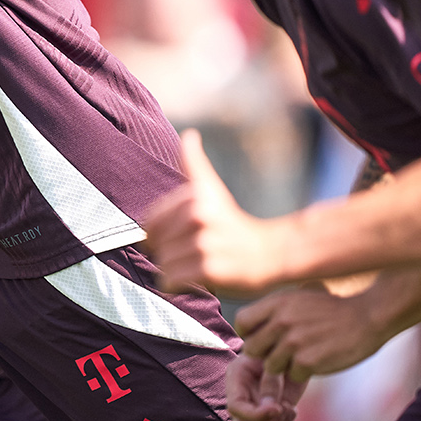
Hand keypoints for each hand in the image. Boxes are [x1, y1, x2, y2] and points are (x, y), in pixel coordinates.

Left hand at [145, 130, 286, 295]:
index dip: (159, 235)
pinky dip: (179, 286)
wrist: (271, 254)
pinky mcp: (210, 270)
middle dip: (170, 254)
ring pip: (163, 265)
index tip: (181, 237)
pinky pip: (171, 282)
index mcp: (194, 196)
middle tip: (197, 253)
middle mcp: (198, 215)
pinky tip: (199, 280)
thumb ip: (194, 162)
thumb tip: (189, 134)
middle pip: (156, 245)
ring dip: (176, 272)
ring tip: (200, 265)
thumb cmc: (233, 223)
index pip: (150, 223)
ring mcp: (205, 243)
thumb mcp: (212, 189)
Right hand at [224, 352, 305, 420]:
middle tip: (287, 409)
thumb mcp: (275, 357)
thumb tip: (271, 408)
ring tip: (291, 409)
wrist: (294, 347)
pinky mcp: (271, 420)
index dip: (255, 415)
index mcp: (236, 380)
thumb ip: (271, 380)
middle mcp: (242, 399)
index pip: (235, 408)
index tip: (277, 408)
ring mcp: (255, 412)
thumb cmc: (283, 345)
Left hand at [237, 281, 388, 380]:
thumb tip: (250, 324)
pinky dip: (304, 374)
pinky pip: (293, 376)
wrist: (368, 316)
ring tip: (304, 356)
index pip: (242, 321)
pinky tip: (318, 361)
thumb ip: (276, 310)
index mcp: (277, 302)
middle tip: (284, 353)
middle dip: (266, 354)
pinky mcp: (308, 361)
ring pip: (271, 366)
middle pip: (252, 348)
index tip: (263, 338)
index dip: (250, 333)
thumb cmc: (334, 309)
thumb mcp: (300, 298)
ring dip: (286, 366)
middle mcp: (281, 321)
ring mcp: (294, 342)